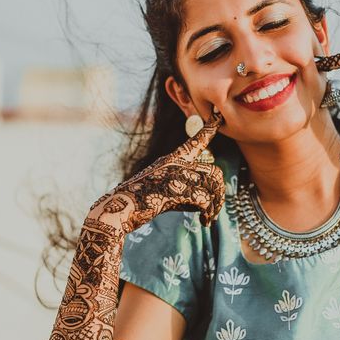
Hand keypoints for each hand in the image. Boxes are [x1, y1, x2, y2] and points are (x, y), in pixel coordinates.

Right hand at [89, 109, 226, 230]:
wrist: (119, 207)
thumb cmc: (140, 200)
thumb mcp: (162, 187)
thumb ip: (182, 186)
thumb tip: (205, 198)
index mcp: (171, 160)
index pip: (194, 143)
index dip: (208, 130)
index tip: (217, 118)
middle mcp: (176, 164)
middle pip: (213, 172)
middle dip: (219, 193)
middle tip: (214, 210)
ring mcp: (176, 176)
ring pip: (212, 184)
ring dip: (216, 204)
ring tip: (209, 217)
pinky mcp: (175, 191)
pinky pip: (204, 199)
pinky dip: (208, 211)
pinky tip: (204, 221)